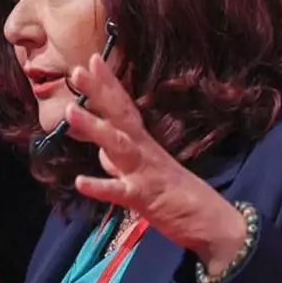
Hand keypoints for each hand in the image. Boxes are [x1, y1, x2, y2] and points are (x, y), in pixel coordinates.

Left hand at [63, 54, 246, 271]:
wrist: (211, 223)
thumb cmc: (175, 196)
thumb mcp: (143, 173)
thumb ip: (119, 161)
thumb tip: (100, 150)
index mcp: (143, 143)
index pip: (123, 108)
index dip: (108, 84)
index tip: (91, 59)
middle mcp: (143, 151)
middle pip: (119, 116)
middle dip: (99, 92)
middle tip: (78, 70)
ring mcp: (144, 172)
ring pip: (118, 146)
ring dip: (95, 127)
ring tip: (70, 110)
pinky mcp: (144, 198)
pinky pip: (120, 192)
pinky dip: (101, 186)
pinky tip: (79, 181)